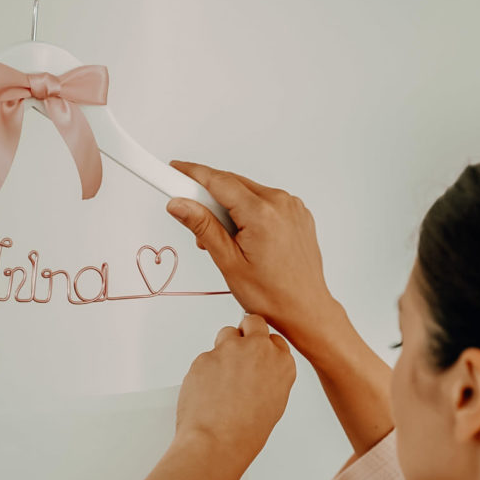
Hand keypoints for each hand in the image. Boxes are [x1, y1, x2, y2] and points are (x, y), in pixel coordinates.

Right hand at [166, 161, 341, 353]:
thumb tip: (179, 204)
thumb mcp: (228, 262)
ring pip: (249, 192)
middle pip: (233, 183)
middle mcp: (281, 203)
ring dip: (229, 205)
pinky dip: (249, 210)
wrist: (306, 310)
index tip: (173, 169)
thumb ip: (203, 227)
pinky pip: (266, 201)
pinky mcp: (298, 214)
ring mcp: (293, 207)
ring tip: (223, 239)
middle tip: (190, 212)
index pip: (218, 181)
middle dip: (208, 195)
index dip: (191, 173)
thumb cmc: (272, 296)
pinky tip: (242, 236)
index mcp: (262, 214)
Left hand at [174, 313, 295, 466]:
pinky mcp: (205, 356)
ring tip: (222, 378)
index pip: (275, 340)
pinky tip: (207, 391)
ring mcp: (230, 349)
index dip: (263, 348)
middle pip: (253, 322)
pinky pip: (206, 356)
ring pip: (226, 334)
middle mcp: (258, 349)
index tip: (257, 358)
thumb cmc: (246, 431)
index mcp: (282, 362)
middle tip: (239, 353)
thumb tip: (258, 372)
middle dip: (246, 332)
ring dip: (224, 348)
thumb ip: (270, 377)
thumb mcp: (274, 403)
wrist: (217, 441)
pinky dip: (206, 369)